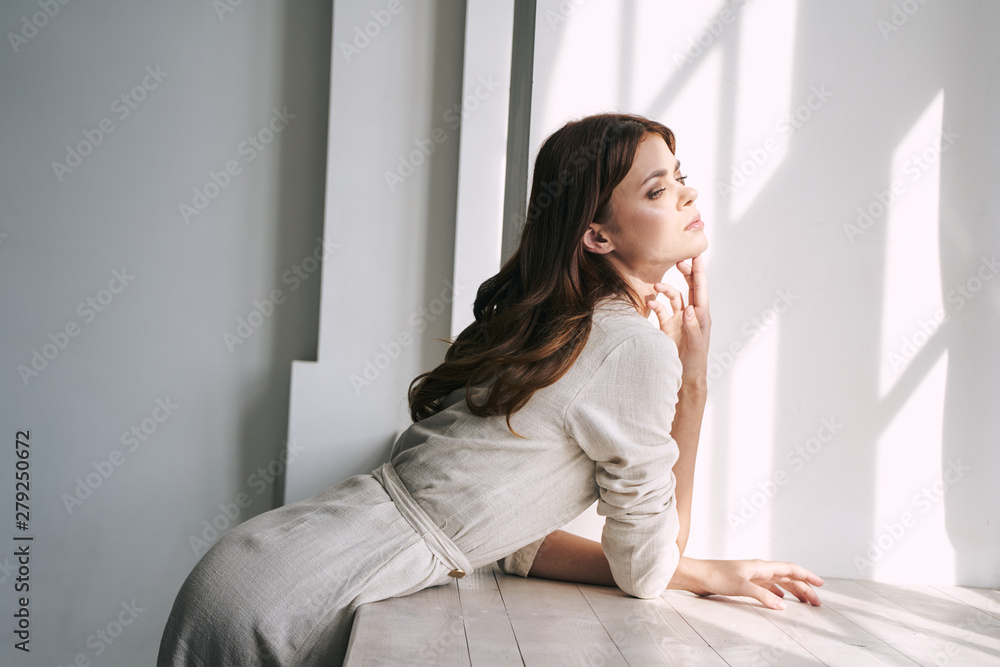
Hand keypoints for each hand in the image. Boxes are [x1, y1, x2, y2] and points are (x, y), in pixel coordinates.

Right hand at [646, 255, 710, 384]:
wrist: (684, 378)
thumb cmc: (696, 363)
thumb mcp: (696, 346)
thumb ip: (693, 327)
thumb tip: (690, 309)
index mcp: (702, 316)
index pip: (700, 289)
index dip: (699, 272)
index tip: (696, 256)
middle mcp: (691, 314)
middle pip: (689, 287)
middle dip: (684, 273)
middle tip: (677, 261)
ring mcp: (678, 319)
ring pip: (673, 297)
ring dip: (665, 290)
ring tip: (656, 287)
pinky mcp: (667, 326)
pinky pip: (661, 310)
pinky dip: (655, 304)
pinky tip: (650, 302)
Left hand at [670, 556, 823, 608]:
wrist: (697, 575)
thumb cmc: (715, 576)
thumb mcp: (741, 587)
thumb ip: (763, 596)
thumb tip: (784, 605)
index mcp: (761, 566)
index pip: (790, 569)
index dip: (807, 575)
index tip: (821, 584)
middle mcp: (759, 569)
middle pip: (788, 577)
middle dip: (804, 588)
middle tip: (817, 602)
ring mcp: (752, 574)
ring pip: (779, 582)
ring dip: (793, 590)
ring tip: (804, 601)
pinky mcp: (745, 581)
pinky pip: (769, 586)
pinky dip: (779, 593)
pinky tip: (780, 599)